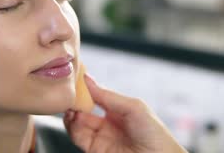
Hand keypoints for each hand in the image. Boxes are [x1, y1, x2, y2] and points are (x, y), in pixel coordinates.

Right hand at [64, 74, 187, 152]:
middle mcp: (108, 123)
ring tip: (69, 105)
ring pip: (77, 122)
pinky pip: (77, 136)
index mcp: (119, 110)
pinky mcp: (94, 150)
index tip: (75, 78)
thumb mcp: (133, 107)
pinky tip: (72, 117)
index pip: (96, 96)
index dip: (85, 88)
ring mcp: (100, 137)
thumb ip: (107, 95)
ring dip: (70, 112)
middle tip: (68, 92)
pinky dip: (70, 126)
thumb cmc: (155, 135)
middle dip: (74, 100)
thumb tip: (87, 79)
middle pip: (83, 108)